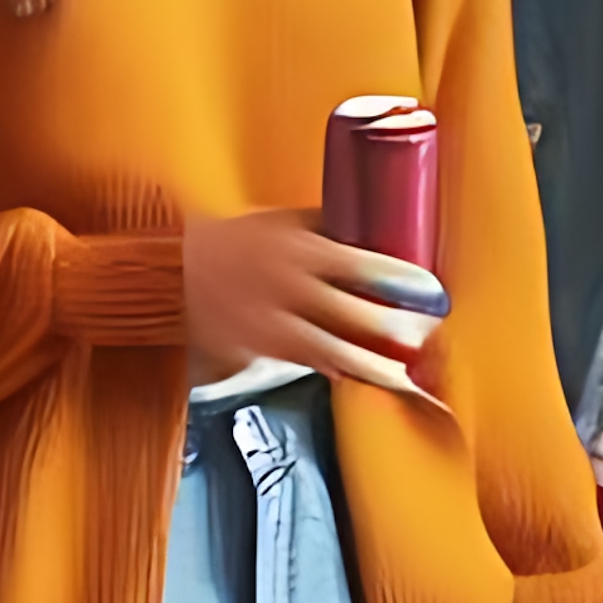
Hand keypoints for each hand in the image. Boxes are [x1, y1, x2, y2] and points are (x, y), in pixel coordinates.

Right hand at [182, 206, 444, 390]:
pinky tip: (364, 380)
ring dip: (375, 364)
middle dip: (397, 328)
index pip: (362, 264)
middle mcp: (286, 286)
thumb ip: (329, 228)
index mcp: (297, 248)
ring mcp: (270, 323)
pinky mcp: (257, 351)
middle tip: (428, 333)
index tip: (433, 291)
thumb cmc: (234, 241)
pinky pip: (309, 364)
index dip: (403, 280)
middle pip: (355, 313)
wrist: (169, 272)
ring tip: (406, 375)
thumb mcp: (281, 222)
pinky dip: (340, 373)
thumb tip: (383, 229)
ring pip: (334, 350)